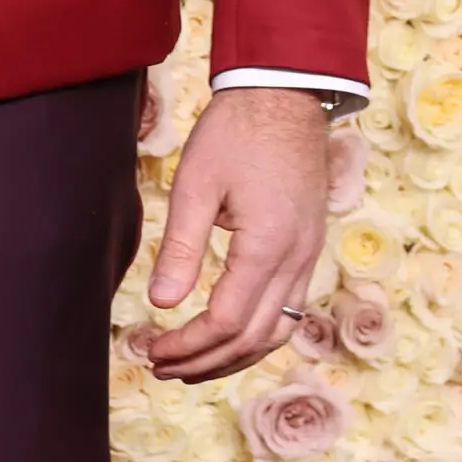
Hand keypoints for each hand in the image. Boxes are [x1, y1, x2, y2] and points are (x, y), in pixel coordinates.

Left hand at [142, 88, 328, 382]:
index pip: (225, 321)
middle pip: (254, 338)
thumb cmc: (237, 130)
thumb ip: (182, 245)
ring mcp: (309, 255)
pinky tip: (230, 335)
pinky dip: (258, 333)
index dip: (187, 344)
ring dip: (234, 356)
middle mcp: (297, 260)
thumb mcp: (198, 182)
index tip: (152, 349)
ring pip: (277, 331)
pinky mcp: (309, 247)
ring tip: (193, 365)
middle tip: (163, 367)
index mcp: (267, 246)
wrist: (285, 94)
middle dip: (207, 361)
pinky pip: (289, 309)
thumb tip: (160, 302)